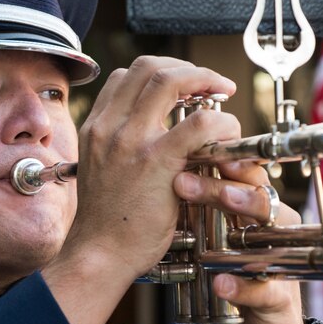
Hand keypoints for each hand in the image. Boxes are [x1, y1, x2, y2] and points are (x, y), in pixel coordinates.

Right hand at [43, 56, 236, 323]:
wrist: (99, 255)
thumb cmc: (107, 224)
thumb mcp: (101, 172)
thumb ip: (119, 148)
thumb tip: (149, 137)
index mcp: (95, 128)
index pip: (124, 76)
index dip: (159, 72)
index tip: (183, 87)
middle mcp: (109, 127)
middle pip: (148, 67)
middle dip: (186, 68)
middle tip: (212, 84)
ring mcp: (131, 141)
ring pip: (170, 81)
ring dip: (204, 80)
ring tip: (223, 95)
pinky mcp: (157, 161)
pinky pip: (199, 123)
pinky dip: (220, 121)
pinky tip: (227, 134)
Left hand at [173, 162, 305, 323]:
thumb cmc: (239, 274)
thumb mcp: (221, 236)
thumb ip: (204, 208)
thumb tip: (166, 173)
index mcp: (261, 211)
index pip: (245, 177)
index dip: (221, 161)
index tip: (189, 149)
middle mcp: (276, 230)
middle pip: (257, 197)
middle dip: (223, 185)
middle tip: (184, 180)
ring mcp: (281, 263)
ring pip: (268, 234)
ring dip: (244, 218)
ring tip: (221, 208)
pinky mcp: (279, 299)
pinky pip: (263, 290)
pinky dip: (242, 287)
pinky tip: (221, 284)